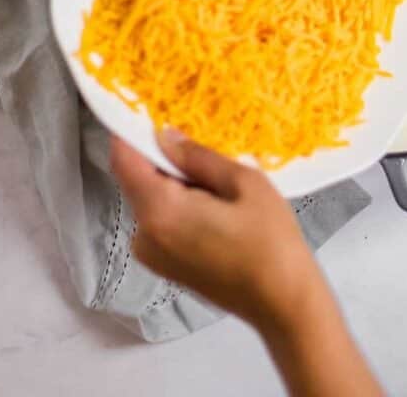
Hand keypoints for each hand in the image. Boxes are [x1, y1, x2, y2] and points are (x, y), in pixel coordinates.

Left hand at [110, 130, 382, 396]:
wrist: (282, 301)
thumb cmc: (270, 239)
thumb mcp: (243, 182)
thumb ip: (198, 157)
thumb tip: (166, 136)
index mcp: (160, 212)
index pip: (124, 160)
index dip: (130, 129)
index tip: (146, 105)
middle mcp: (145, 235)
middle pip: (138, 179)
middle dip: (162, 156)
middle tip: (201, 141)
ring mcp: (152, 254)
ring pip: (151, 198)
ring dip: (173, 180)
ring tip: (217, 178)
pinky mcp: (165, 265)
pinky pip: (160, 219)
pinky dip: (178, 203)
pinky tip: (215, 203)